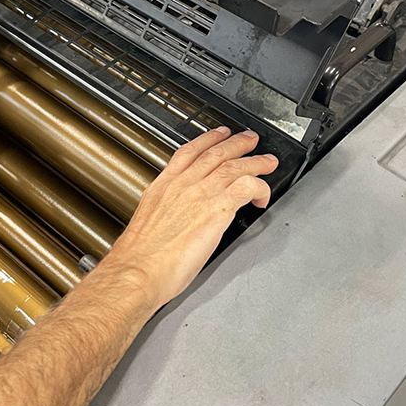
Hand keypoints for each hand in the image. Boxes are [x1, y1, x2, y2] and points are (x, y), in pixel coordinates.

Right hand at [108, 127, 277, 308]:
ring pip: (234, 166)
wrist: (138, 270)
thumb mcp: (147, 223)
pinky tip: (262, 197)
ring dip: (254, 162)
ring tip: (267, 162)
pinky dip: (259, 188)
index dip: (207, 140)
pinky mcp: (216, 210)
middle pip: (215, 153)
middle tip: (249, 140)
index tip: (218, 135)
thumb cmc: (140, 258)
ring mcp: (199, 195)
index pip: (188, 152)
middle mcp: (182, 185)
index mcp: (163, 187)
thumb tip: (177, 219)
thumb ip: (166, 213)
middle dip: (236, 144)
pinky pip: (246, 187)